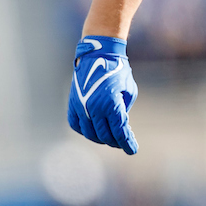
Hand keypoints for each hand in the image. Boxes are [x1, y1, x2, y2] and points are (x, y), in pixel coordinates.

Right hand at [68, 36, 138, 154]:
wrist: (97, 55)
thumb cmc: (118, 72)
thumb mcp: (129, 92)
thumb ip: (125, 111)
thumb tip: (122, 128)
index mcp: (111, 105)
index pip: (120, 132)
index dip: (127, 143)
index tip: (132, 150)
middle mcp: (94, 109)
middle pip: (105, 136)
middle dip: (116, 142)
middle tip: (123, 143)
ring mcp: (81, 108)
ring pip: (90, 134)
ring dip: (101, 139)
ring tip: (111, 139)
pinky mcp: (72, 105)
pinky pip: (77, 125)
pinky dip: (86, 131)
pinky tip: (94, 131)